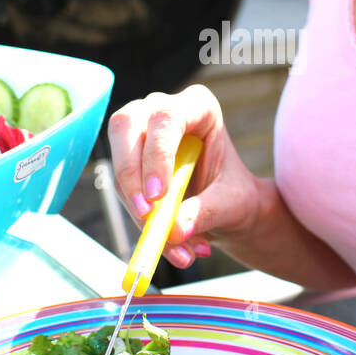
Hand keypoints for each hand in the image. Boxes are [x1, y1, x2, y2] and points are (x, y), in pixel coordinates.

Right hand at [107, 84, 262, 268]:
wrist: (229, 209)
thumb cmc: (236, 195)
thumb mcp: (232, 205)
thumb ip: (206, 212)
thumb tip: (174, 230)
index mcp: (199, 107)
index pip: (166, 118)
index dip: (156, 154)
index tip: (157, 195)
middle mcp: (164, 112)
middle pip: (126, 126)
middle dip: (130, 174)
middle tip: (147, 216)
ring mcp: (142, 133)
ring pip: (120, 163)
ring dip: (138, 209)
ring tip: (176, 247)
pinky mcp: (130, 161)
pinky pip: (122, 189)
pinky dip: (139, 220)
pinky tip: (168, 243)